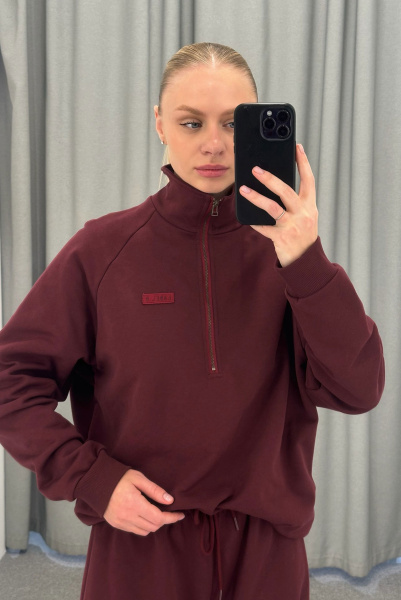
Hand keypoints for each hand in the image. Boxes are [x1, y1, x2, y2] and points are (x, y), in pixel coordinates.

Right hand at [103, 469, 185, 534]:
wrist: (96, 482)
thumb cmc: (119, 477)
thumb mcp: (138, 478)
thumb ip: (155, 490)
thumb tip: (170, 501)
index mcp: (134, 504)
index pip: (158, 518)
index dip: (172, 518)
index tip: (180, 514)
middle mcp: (127, 516)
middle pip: (153, 526)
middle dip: (164, 521)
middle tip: (170, 512)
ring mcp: (121, 522)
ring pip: (145, 531)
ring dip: (154, 524)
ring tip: (158, 514)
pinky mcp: (116, 524)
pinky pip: (135, 530)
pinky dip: (143, 526)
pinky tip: (145, 516)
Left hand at [239, 144, 317, 266]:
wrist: (305, 260)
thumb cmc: (302, 234)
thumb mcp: (305, 216)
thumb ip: (295, 202)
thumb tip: (276, 184)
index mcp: (310, 205)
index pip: (309, 180)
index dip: (303, 163)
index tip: (297, 147)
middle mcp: (303, 213)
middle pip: (286, 191)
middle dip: (270, 178)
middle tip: (256, 169)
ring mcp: (292, 226)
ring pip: (272, 207)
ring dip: (256, 197)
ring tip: (243, 189)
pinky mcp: (281, 237)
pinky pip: (264, 227)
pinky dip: (255, 222)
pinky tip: (246, 217)